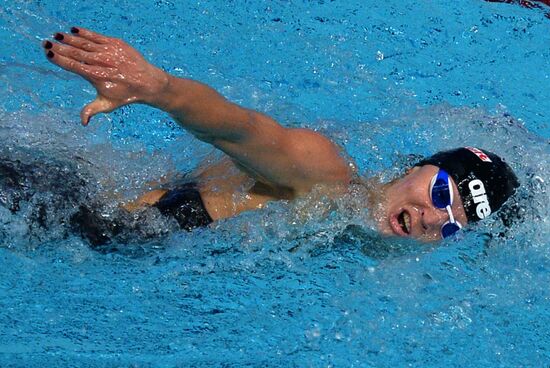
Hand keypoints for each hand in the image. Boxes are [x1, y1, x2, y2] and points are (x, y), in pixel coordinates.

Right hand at [43, 27, 168, 124]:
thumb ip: (92, 110)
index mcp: (97, 76)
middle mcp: (102, 62)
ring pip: (85, 43)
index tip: (48, 53)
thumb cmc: (126, 95)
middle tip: (46, 42)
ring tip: (58, 35)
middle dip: (60, 47)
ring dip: (70, 38)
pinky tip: (73, 31)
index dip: (59, 59)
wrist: (148, 83)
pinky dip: (85, 33)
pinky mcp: (116, 44)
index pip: (73, 65)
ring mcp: (109, 51)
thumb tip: (83, 123)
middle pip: (76, 52)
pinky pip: (97, 36)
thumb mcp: (108, 105)